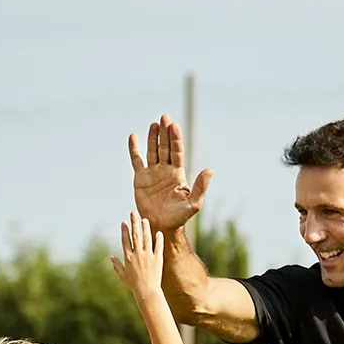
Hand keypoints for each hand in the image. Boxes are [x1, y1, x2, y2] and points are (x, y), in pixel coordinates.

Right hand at [110, 214, 163, 301]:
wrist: (147, 292)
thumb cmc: (134, 285)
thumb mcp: (123, 275)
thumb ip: (117, 265)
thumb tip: (111, 257)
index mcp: (128, 257)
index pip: (125, 240)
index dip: (124, 230)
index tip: (124, 222)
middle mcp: (137, 254)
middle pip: (135, 235)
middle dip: (134, 223)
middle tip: (134, 213)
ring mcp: (148, 256)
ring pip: (146, 238)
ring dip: (145, 227)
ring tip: (145, 219)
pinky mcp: (157, 259)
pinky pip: (158, 246)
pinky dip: (158, 239)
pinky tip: (158, 232)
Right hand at [128, 116, 211, 232]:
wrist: (161, 226)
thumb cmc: (179, 217)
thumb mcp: (193, 204)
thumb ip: (201, 187)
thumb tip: (210, 170)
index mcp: (178, 173)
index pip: (177, 152)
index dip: (176, 139)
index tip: (174, 126)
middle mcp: (165, 170)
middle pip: (165, 147)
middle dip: (165, 133)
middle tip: (165, 117)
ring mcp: (152, 173)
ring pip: (152, 151)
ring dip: (152, 137)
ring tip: (154, 124)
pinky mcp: (140, 179)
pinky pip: (136, 161)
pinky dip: (134, 149)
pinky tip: (133, 137)